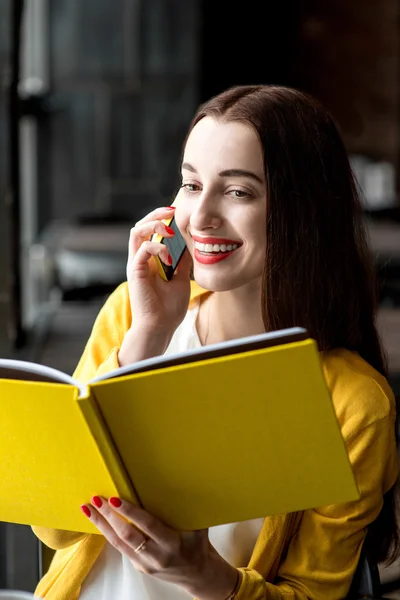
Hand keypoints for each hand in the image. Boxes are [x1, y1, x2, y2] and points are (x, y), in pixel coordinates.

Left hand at [80, 496, 238, 599]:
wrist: (198, 574)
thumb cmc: (198, 544)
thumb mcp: (198, 526)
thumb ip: (187, 507)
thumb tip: (182, 478)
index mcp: (172, 544)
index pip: (147, 525)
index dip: (130, 513)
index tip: (115, 500)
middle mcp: (156, 556)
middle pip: (127, 535)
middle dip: (109, 517)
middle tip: (96, 499)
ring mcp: (145, 564)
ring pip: (118, 543)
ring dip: (101, 524)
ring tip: (88, 508)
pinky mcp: (138, 567)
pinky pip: (120, 548)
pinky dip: (108, 533)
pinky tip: (98, 521)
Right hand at [119, 206, 191, 364]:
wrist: (160, 328)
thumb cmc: (168, 309)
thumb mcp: (180, 280)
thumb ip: (181, 263)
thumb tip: (189, 247)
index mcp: (149, 261)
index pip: (150, 232)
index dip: (161, 219)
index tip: (177, 213)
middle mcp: (140, 260)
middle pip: (140, 226)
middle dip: (155, 214)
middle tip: (172, 211)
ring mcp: (136, 265)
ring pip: (136, 232)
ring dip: (153, 226)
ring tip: (168, 230)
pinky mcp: (135, 272)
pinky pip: (142, 249)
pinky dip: (157, 248)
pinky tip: (170, 258)